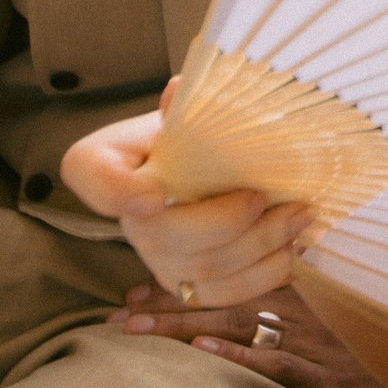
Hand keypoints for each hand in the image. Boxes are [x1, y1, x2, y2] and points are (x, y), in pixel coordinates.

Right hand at [62, 100, 313, 311]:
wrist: (209, 159)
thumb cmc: (195, 129)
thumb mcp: (186, 108)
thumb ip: (184, 103)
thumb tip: (178, 91)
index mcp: (108, 162)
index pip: (89, 174)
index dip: (115, 192)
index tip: (153, 195)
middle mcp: (128, 219)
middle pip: (163, 237)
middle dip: (226, 222)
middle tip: (266, 197)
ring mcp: (157, 257)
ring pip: (202, 271)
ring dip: (259, 246)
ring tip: (299, 216)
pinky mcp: (189, 284)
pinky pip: (222, 296)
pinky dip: (263, 275)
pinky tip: (290, 248)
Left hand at [114, 282, 387, 387]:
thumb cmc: (333, 369)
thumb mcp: (302, 331)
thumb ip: (266, 311)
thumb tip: (215, 307)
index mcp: (288, 294)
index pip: (224, 279)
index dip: (177, 284)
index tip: (132, 291)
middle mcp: (293, 309)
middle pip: (221, 296)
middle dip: (166, 302)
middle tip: (119, 311)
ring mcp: (303, 338)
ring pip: (235, 322)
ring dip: (184, 321)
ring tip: (138, 327)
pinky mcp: (312, 370)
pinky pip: (270, 357)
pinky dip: (236, 349)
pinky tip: (202, 344)